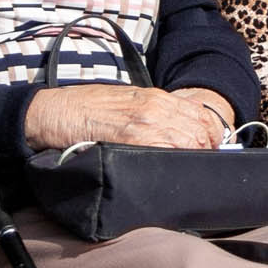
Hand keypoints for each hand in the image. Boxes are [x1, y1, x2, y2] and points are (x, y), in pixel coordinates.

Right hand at [23, 83, 231, 152]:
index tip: (210, 150)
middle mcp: (155, 106)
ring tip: (188, 171)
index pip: (201, 115)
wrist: (55, 111)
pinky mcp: (131, 137)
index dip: (212, 136)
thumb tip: (174, 132)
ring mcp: (145, 121)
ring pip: (190, 141)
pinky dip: (175, 161)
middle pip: (201, 130)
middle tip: (203, 166)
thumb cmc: (86, 108)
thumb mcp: (126, 102)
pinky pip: (167, 150)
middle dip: (207, 150)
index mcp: (155, 97)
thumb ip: (151, 114)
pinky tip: (172, 170)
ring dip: (194, 157)